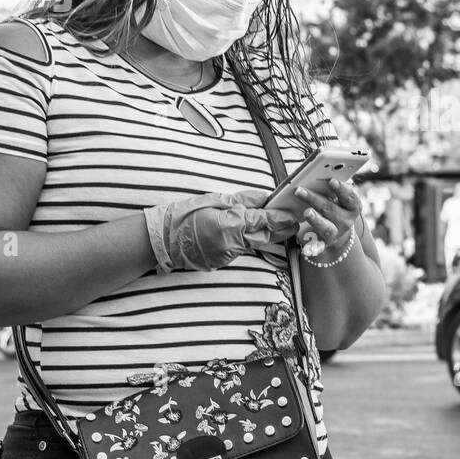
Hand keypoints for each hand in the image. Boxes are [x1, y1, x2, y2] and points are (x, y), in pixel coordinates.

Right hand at [145, 188, 298, 272]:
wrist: (163, 240)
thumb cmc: (184, 216)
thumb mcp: (213, 200)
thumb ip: (241, 201)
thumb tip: (263, 197)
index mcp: (230, 225)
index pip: (263, 220)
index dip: (281, 217)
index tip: (294, 214)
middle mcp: (231, 243)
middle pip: (265, 236)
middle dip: (282, 229)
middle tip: (296, 222)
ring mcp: (227, 255)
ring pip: (254, 243)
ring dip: (268, 234)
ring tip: (283, 227)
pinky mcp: (222, 261)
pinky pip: (242, 249)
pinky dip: (249, 240)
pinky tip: (254, 233)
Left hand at [294, 179, 362, 257]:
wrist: (339, 231)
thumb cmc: (337, 207)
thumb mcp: (340, 198)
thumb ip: (334, 188)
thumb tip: (322, 176)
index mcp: (353, 207)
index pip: (349, 197)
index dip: (341, 188)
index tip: (331, 180)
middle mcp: (346, 221)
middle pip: (330, 209)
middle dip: (314, 199)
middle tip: (300, 190)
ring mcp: (336, 233)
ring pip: (326, 227)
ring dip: (315, 220)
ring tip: (307, 212)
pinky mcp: (324, 244)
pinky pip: (318, 246)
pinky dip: (313, 248)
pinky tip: (306, 249)